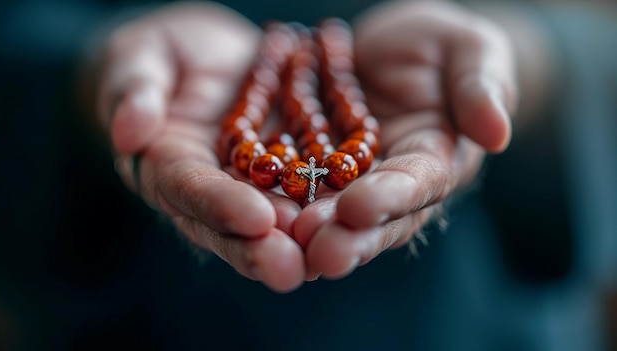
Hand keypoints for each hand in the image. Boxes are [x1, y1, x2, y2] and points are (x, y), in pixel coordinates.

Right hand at [96, 3, 305, 291]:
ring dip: (300, 242)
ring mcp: (250, 183)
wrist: (208, 54)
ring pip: (273, 220)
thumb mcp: (139, 60)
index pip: (188, 189)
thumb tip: (129, 133)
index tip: (254, 219)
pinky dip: (328, 207)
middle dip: (260, 248)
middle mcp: (211, 186)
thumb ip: (134, 90)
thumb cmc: (162, 54)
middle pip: (231, 224)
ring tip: (329, 257)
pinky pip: (306, 192)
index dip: (219, 205)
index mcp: (167, 164)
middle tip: (291, 270)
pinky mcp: (285, 170)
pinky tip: (356, 221)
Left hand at [293, 1, 516, 278]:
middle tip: (317, 252)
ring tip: (283, 243)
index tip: (360, 207)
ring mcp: (352, 180)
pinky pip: (297, 188)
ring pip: (333, 214)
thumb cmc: (440, 45)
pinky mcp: (316, 169)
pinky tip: (255, 215)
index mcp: (437, 158)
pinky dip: (279, 203)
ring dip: (310, 232)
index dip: (392, 197)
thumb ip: (481, 88)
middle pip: (376, 216)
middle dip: (348, 236)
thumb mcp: (469, 51)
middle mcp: (394, 182)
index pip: (419, 183)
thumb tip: (497, 133)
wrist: (392, 47)